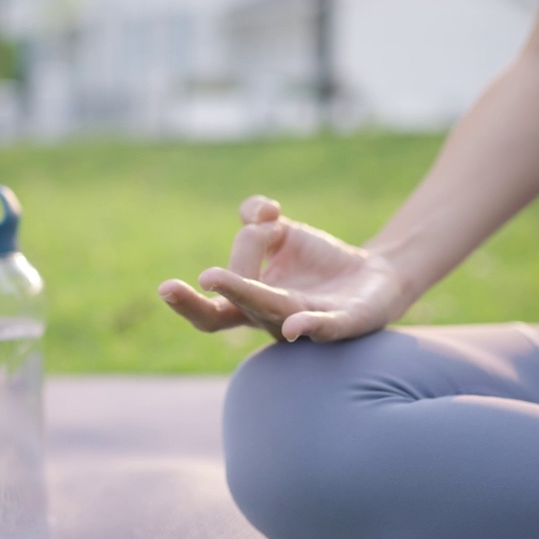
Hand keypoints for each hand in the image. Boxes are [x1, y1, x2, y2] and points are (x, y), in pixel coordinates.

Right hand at [158, 195, 410, 342]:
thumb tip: (257, 211)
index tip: (165, 287)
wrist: (373, 276)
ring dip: (249, 293)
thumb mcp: (281, 232)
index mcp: (251, 302)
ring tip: (221, 269)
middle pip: (236, 310)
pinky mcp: (344, 323)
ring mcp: (307, 322)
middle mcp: (273, 318)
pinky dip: (308, 326)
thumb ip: (257, 218)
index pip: (213, 309)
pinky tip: (295, 325)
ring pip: (273, 309)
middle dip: (211, 299)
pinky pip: (325, 327)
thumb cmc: (316, 262)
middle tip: (189, 282)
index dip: (187, 303)